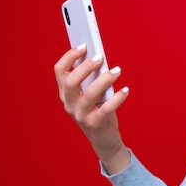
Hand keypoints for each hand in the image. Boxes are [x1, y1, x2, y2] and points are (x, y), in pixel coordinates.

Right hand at [54, 44, 129, 173]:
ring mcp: (80, 115)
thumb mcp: (93, 94)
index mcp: (66, 93)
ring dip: (104, 80)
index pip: (59, 71)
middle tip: (101, 57)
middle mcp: (69, 104)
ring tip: (117, 71)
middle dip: (85, 67)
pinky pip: (106, 109)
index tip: (84, 45)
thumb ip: (93, 79)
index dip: (70, 56)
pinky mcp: (95, 124)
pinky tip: (126, 90)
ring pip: (89, 94)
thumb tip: (101, 59)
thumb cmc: (98, 111)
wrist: (104, 140)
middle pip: (70, 81)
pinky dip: (117, 98)